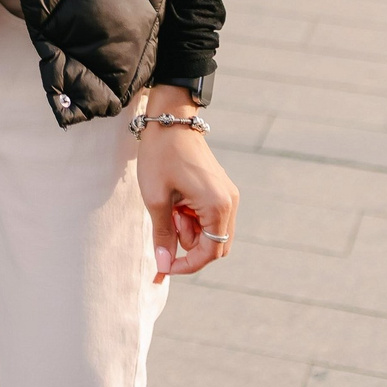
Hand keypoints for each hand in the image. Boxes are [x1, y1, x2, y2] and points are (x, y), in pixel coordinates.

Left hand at [138, 86, 237, 280]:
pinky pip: (209, 217)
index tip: (165, 266)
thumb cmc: (161, 156)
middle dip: (188, 244)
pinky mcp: (221, 190)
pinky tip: (176, 200)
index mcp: (218, 206)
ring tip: (169, 205)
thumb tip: (164, 265)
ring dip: (188, 228)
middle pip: (214, 245)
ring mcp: (227, 195)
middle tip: (167, 221)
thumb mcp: (156, 199)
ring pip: (210, 231)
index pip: (210, 252)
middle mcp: (229, 203)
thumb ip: (163, 236)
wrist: (169, 120)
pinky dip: (191, 217)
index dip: (187, 265)